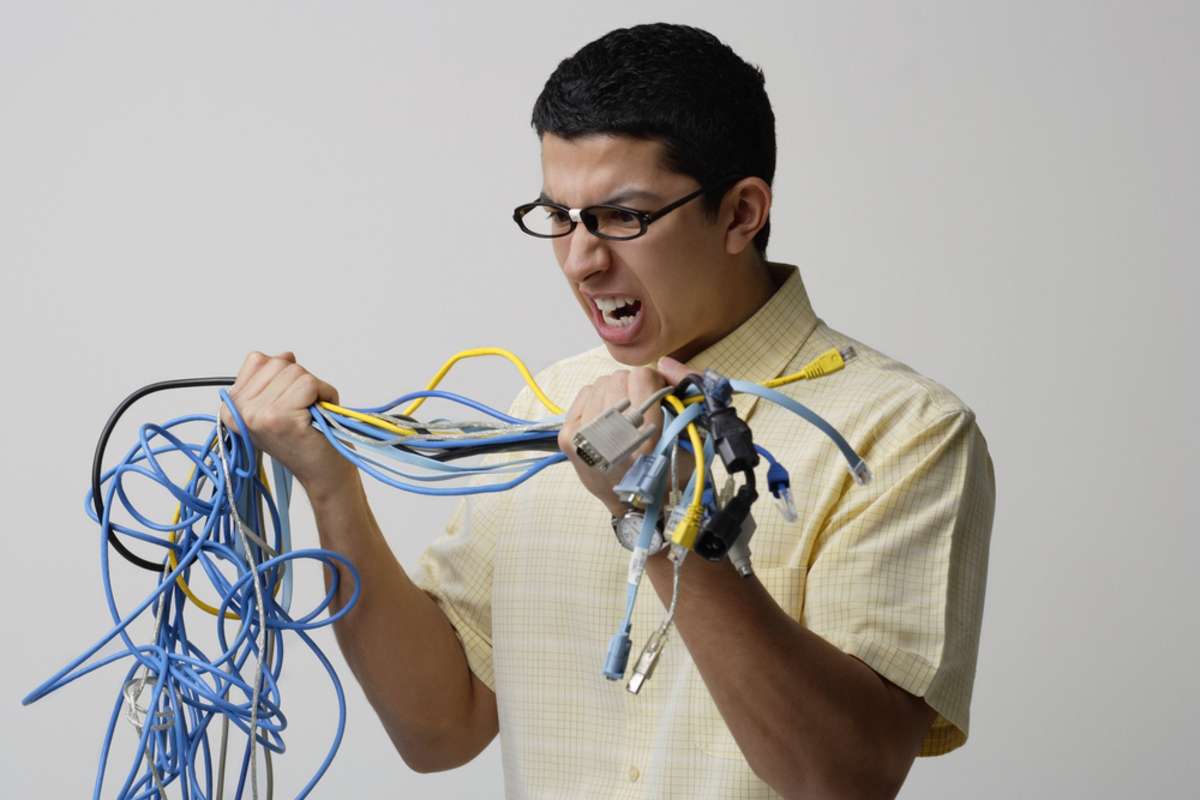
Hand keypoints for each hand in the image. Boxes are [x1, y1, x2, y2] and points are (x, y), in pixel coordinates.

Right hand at [219, 351, 356, 496]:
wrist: (322, 473)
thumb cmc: (304, 439)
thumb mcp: (278, 404)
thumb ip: (273, 377)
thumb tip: (285, 355)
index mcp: (231, 406)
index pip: (258, 360)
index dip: (283, 377)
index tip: (288, 404)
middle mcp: (237, 411)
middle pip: (278, 362)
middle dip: (300, 382)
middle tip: (303, 411)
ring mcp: (256, 415)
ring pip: (295, 371)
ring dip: (314, 390)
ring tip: (310, 415)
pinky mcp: (279, 418)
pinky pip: (309, 383)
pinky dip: (325, 394)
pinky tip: (318, 416)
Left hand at [557, 356, 697, 517]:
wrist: (633, 505)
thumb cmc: (664, 475)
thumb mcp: (688, 441)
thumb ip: (682, 400)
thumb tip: (665, 365)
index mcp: (640, 441)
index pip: (642, 378)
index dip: (654, 383)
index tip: (659, 397)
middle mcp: (606, 438)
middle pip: (620, 378)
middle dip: (635, 389)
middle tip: (643, 409)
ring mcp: (580, 436)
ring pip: (602, 383)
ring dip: (617, 394)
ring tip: (625, 417)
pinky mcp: (567, 435)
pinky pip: (586, 392)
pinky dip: (599, 399)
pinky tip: (608, 417)